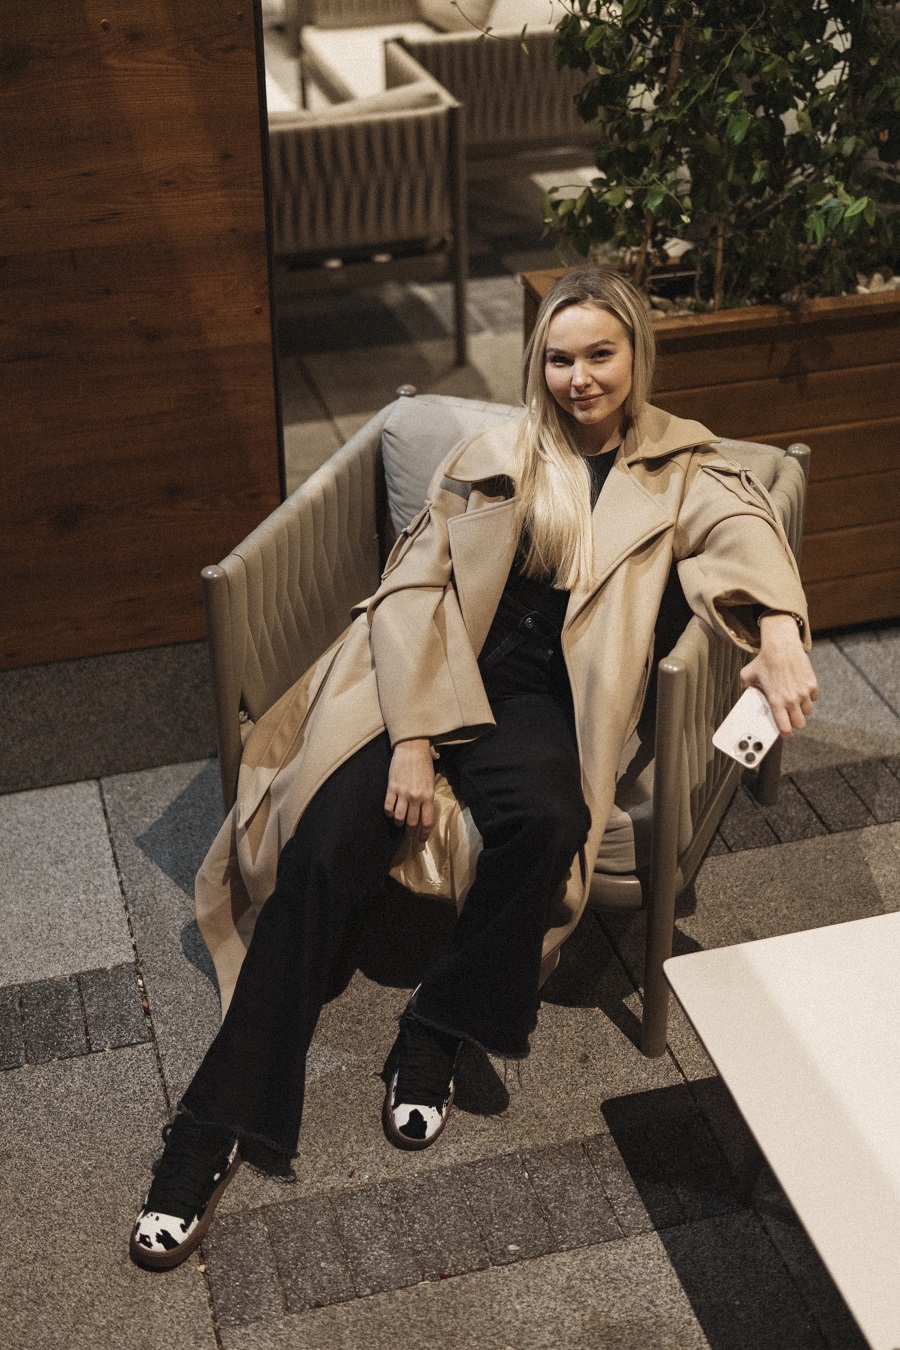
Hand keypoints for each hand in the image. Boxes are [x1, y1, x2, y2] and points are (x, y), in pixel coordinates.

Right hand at [384, 738, 434, 842]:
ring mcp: (403, 793)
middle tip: (409, 835)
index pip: (427, 821)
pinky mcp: (392, 787)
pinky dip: (388, 813)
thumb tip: (423, 812)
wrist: (412, 748)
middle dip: (410, 832)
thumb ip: (427, 797)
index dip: (424, 833)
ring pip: (399, 817)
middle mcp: (416, 797)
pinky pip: (388, 806)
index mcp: (428, 796)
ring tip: (398, 823)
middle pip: (412, 822)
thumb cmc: (423, 763)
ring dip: (398, 823)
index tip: (421, 840)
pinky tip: (389, 813)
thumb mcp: (431, 782)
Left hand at [740, 612, 818, 735]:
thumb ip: (745, 688)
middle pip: (800, 724)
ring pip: (808, 711)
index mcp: (776, 701)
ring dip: (802, 710)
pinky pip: (814, 698)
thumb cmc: (764, 660)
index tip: (785, 732)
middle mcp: (791, 699)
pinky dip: (809, 697)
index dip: (785, 732)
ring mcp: (804, 692)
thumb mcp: (748, 675)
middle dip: (796, 723)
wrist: (781, 645)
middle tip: (791, 719)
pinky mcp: (812, 684)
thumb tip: (743, 695)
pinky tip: (800, 691)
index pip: (785, 727)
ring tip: (794, 703)